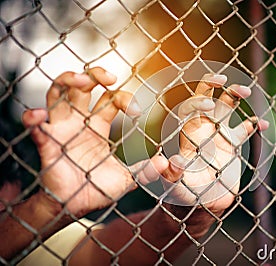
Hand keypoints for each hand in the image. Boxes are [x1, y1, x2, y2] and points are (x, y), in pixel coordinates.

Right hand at [22, 68, 167, 216]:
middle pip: (82, 87)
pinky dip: (33, 119)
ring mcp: (61, 129)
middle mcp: (79, 122)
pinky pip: (36, 128)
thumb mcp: (125, 179)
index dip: (123, 98)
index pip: (109, 100)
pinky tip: (38, 116)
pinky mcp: (47, 144)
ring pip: (58, 94)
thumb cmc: (97, 189)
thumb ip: (144, 170)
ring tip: (81, 79)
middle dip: (94, 75)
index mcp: (98, 126)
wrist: (75, 207)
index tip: (136, 110)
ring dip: (67, 81)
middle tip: (109, 77)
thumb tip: (166, 163)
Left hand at [161, 74, 268, 212]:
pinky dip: (255, 124)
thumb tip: (172, 161)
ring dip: (235, 95)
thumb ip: (173, 174)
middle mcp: (201, 128)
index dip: (196, 102)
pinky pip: (245, 128)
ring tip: (246, 91)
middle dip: (212, 86)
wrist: (204, 202)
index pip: (187, 109)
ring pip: (226, 106)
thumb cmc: (185, 194)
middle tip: (223, 79)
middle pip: (205, 98)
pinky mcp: (232, 143)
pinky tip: (263, 124)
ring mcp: (218, 134)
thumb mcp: (176, 186)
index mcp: (186, 134)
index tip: (209, 105)